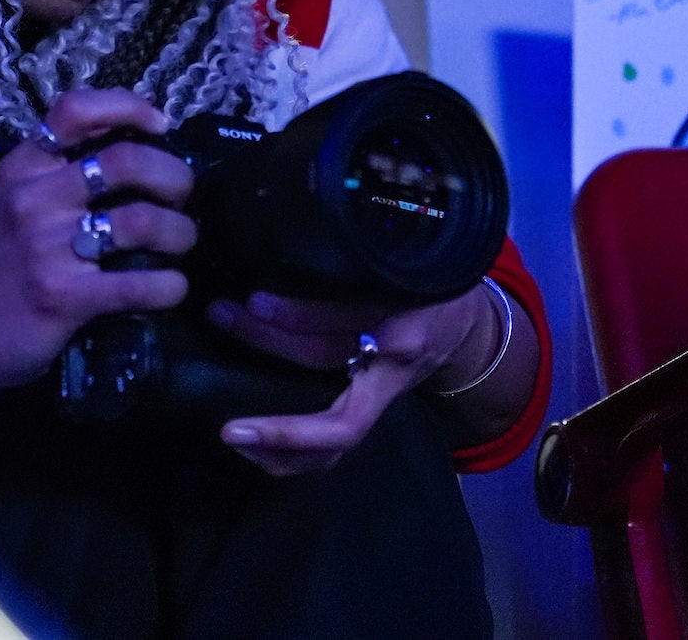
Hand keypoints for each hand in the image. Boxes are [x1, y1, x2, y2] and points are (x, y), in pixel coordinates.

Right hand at [0, 89, 198, 396]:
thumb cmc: (2, 266)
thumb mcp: (14, 201)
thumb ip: (58, 170)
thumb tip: (137, 146)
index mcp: (23, 167)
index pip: (77, 109)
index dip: (129, 107)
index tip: (161, 127)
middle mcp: (33, 198)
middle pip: (127, 160)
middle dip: (174, 177)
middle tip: (182, 198)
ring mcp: (46, 246)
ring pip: (142, 220)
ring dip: (180, 232)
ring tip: (182, 243)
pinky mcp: (63, 296)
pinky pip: (139, 283)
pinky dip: (170, 285)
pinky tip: (172, 288)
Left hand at [205, 285, 499, 476]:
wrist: (466, 332)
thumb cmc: (432, 289)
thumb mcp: (411, 265)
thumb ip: (366, 258)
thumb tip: (297, 235)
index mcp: (406, 324)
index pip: (347, 322)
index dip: (299, 317)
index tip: (254, 301)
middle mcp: (393, 365)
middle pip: (324, 360)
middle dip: (267, 339)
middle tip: (221, 314)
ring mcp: (382, 395)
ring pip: (330, 432)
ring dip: (273, 428)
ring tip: (225, 410)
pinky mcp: (368, 412)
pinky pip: (330, 448)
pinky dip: (288, 452)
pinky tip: (249, 444)